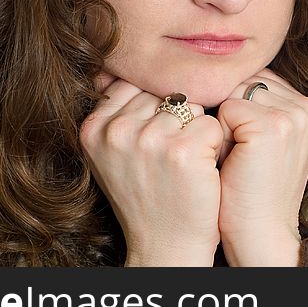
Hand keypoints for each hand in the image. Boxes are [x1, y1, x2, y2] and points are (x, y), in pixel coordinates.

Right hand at [79, 70, 223, 265]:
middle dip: (176, 118)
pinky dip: (214, 145)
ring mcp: (148, 140)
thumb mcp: (114, 152)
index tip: (155, 140)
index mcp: (93, 127)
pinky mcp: (182, 150)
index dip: (154, 108)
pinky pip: (212, 123)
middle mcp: (116, 131)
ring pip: (191, 105)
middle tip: (170, 157)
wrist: (166, 246)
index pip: (134, 83)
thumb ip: (116, 110)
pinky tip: (200, 170)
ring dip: (196, 131)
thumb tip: (123, 60)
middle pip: (164, 91)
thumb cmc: (147, 194)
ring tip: (184, 165)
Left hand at [216, 68, 307, 265]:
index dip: (240, 108)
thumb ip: (261, 105)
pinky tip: (232, 161)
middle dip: (231, 112)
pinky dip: (219, 133)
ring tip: (237, 157)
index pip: (258, 79)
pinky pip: (225, 108)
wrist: (260, 234)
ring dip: (224, 122)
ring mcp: (293, 116)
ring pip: (234, 92)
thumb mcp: (268, 141)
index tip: (247, 146)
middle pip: (246, 81)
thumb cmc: (253, 189)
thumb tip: (225, 69)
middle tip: (241, 154)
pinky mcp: (271, 126)